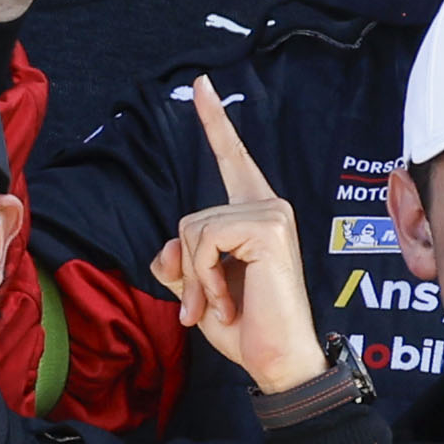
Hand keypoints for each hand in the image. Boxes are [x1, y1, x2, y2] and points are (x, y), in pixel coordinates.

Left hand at [152, 81, 323, 393]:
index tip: (201, 84)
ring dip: (195, 278)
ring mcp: (272, 213)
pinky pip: (204, 240)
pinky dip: (204, 278)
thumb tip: (167, 248)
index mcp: (253, 215)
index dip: (214, 123)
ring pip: (193, 230)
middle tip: (205, 306)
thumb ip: (177, 260)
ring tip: (219, 305)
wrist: (275, 359)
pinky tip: (228, 302)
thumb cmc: (245, 327)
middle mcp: (267, 206)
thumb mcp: (197, 288)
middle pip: (189, 217)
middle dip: (186, 269)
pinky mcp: (268, 226)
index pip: (231, 160)